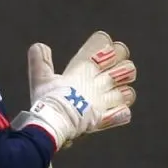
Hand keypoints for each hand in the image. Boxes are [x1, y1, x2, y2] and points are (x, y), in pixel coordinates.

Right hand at [14, 31, 136, 148]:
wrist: (55, 123)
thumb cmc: (48, 100)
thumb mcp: (40, 79)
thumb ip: (40, 61)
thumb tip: (38, 46)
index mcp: (84, 67)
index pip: (104, 43)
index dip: (104, 43)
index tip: (100, 48)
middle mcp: (99, 81)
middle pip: (125, 64)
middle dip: (122, 64)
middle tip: (113, 68)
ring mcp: (105, 100)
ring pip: (129, 90)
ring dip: (124, 90)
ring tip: (117, 91)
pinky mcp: (107, 117)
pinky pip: (124, 113)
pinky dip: (121, 112)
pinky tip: (115, 112)